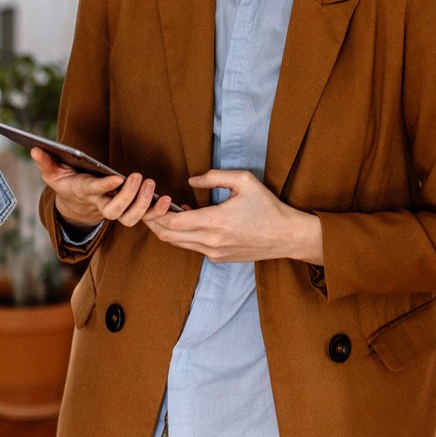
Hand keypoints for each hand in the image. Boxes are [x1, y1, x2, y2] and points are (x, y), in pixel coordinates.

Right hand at [32, 148, 171, 229]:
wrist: (77, 203)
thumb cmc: (67, 182)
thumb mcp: (53, 172)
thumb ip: (46, 162)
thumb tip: (35, 148)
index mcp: (84, 192)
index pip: (94, 191)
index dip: (105, 186)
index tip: (116, 177)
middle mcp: (100, 205)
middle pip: (115, 210)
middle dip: (128, 196)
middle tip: (138, 177)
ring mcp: (116, 211)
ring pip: (130, 217)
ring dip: (143, 204)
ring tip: (151, 184)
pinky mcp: (128, 212)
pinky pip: (144, 218)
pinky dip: (157, 212)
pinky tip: (167, 199)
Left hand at [145, 170, 320, 264]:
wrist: (286, 236)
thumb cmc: (267, 207)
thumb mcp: (244, 181)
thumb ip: (214, 177)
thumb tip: (191, 181)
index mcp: (215, 221)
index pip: (172, 222)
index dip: (156, 212)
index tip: (152, 200)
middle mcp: (211, 241)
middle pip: (168, 236)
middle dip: (154, 222)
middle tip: (149, 207)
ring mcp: (214, 253)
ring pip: (179, 244)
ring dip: (169, 229)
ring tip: (166, 212)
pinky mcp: (218, 259)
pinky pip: (194, 248)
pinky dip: (185, 236)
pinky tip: (192, 221)